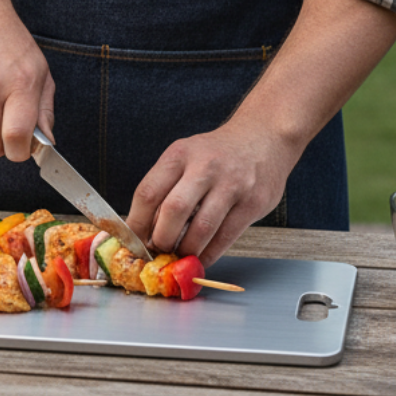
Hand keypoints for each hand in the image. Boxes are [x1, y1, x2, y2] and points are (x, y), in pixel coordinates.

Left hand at [126, 120, 299, 267]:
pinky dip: (210, 254)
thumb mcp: (185, 157)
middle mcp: (205, 167)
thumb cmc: (215, 154)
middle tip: (159, 251)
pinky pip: (226, 236)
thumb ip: (165, 187)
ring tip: (179, 256)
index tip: (133, 241)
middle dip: (162, 239)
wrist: (261, 138)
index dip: (136, 223)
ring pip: (202, 228)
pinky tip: (201, 258)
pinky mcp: (253, 202)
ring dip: (186, 250)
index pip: (148, 192)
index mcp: (179, 154)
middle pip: (174, 210)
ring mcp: (232, 184)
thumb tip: (144, 229)